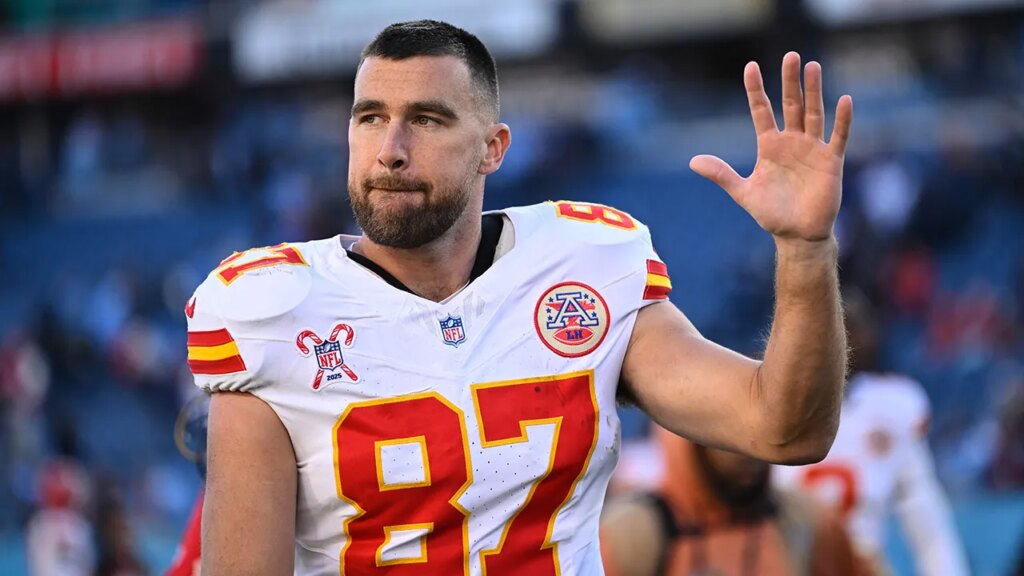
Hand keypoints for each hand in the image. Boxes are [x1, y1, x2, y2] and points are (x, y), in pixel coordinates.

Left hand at [690, 52, 852, 243]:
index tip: (750, 66)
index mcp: (769, 146)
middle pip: (791, 104)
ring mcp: (813, 149)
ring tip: (813, 66)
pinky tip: (844, 101)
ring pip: (813, 113)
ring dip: (814, 91)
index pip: (761, 111)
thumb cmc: (771, 214)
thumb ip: (721, 175)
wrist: (797, 235)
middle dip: (790, 81)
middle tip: (791, 56)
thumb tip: (693, 162)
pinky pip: (838, 136)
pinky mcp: (831, 161)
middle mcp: (792, 142)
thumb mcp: (743, 192)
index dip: (756, 89)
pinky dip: (842, 120)